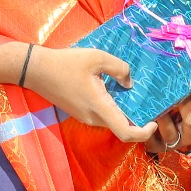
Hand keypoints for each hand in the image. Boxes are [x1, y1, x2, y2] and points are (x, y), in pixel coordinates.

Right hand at [23, 46, 156, 144]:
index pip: (126, 132)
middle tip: (147, 101)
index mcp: (99, 107)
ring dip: (124, 112)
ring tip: (131, 91)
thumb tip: (129, 82)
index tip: (154, 121)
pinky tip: (113, 89)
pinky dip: (113, 107)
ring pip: (111, 120)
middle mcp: (93, 117)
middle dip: (137, 119)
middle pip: (121, 126)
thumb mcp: (97, 57)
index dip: (143, 132)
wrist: (36, 70)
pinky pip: (102, 115)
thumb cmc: (66, 63)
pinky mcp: (80, 113)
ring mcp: (85, 117)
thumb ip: (119, 68)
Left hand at [148, 83, 190, 154]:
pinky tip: (144, 118)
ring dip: (164, 118)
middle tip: (179, 91)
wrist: (158, 122)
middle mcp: (190, 135)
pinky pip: (152, 142)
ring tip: (158, 104)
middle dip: (186, 106)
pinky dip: (147, 131)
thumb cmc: (179, 102)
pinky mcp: (157, 147)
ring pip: (170, 133)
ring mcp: (173, 142)